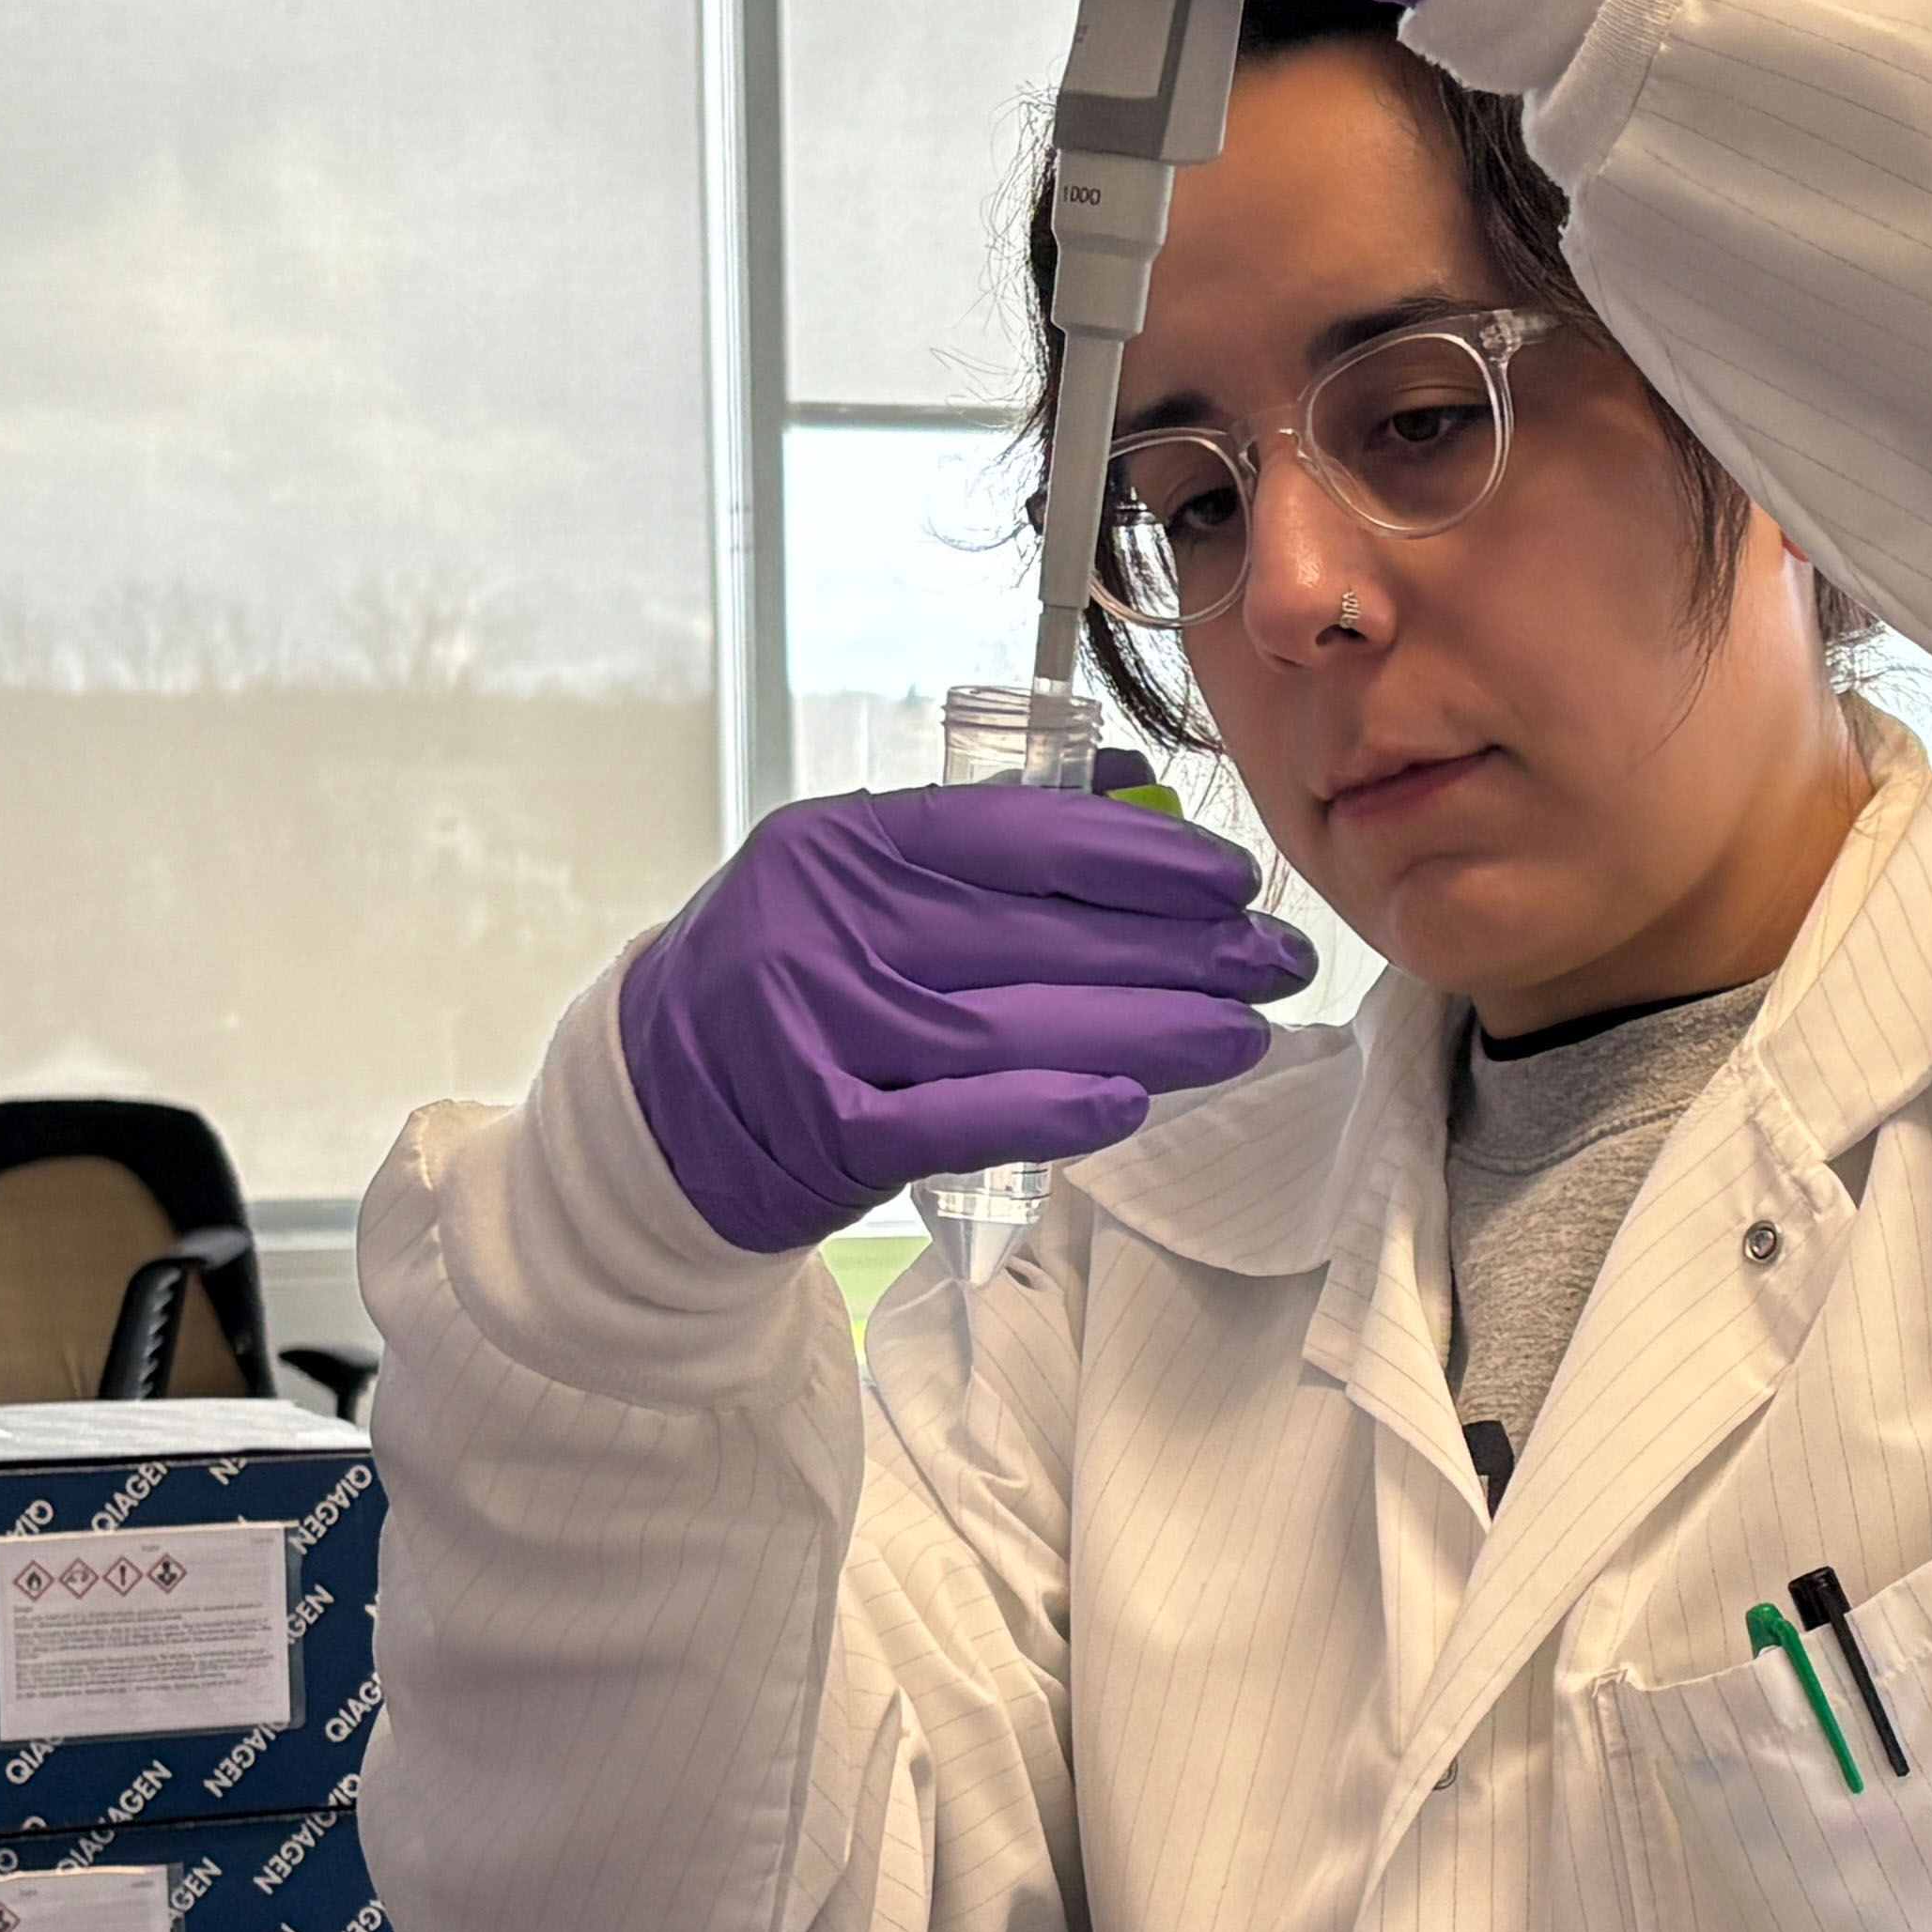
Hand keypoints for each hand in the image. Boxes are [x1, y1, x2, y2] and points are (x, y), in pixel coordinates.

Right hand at [618, 756, 1319, 1254]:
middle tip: (1274, 962)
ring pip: (1016, 1029)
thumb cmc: (782, 983)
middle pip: (1037, 935)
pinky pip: (959, 1123)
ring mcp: (821, 1035)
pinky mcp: (825, 1138)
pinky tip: (1131, 1102)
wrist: (657, 1110)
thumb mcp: (851, 882)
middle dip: (1181, 950)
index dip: (1138, 857)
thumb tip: (1133, 793)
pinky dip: (1049, 1111)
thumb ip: (981, 836)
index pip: (1014, 834)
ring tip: (1243, 1032)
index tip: (1230, 878)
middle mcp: (826, 930)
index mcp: (840, 846)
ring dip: (1150, 1033)